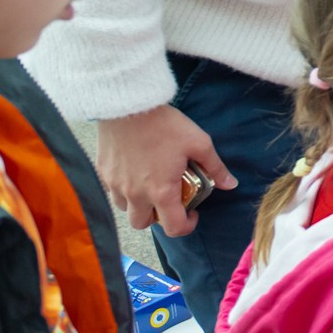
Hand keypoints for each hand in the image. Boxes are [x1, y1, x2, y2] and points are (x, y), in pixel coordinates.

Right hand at [96, 104, 231, 236]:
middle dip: (158, 219)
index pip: (173, 227)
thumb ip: (215, 167)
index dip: (186, 226)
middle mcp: (135, 194)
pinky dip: (124, 190)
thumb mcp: (199, 143)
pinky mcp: (103, 172)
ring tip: (150, 187)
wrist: (128, 105)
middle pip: (143, 224)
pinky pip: (112, 191)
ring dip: (139, 205)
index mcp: (160, 191)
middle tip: (169, 201)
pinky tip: (135, 173)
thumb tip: (230, 184)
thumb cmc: (165, 124)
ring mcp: (115, 184)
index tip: (193, 213)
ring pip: (125, 209)